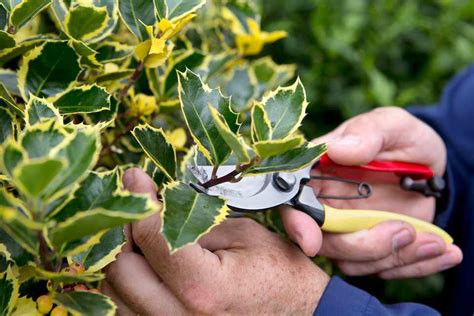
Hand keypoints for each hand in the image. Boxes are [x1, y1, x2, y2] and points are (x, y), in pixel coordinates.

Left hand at [103, 168, 329, 314]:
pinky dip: (129, 286)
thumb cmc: (279, 272)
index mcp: (205, 288)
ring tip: (143, 237)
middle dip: (125, 232)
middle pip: (120, 271)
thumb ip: (193, 219)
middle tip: (140, 209)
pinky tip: (146, 267)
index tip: (136, 178)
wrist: (300, 315)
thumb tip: (154, 199)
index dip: (141, 201)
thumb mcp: (243, 234)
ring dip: (123, 260)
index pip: (152, 239)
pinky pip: (128, 311)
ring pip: (115, 296)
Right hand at [281, 107, 462, 278]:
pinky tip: (444, 252)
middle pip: (325, 241)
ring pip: (353, 263)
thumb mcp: (392, 125)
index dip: (297, 224)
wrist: (432, 166)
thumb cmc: (404, 139)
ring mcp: (350, 231)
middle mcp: (328, 206)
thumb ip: (368, 133)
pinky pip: (385, 269)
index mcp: (320, 173)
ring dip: (394, 257)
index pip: (295, 201)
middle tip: (405, 230)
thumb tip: (338, 150)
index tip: (311, 241)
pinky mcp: (374, 248)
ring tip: (434, 241)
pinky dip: (416, 266)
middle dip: (362, 245)